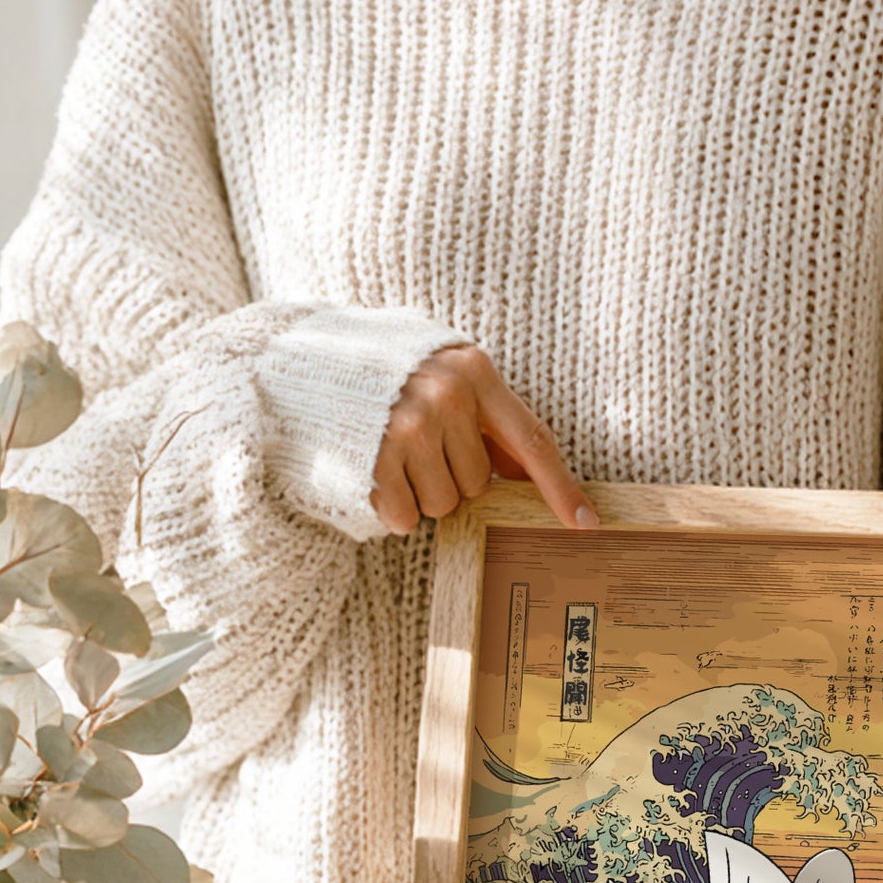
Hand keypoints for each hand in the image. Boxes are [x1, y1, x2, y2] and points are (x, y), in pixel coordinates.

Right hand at [371, 344, 597, 534]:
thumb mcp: (440, 373)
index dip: (561, 487)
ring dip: (420, 494)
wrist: (296, 358)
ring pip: (444, 505)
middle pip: (479, 483)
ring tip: (390, 455)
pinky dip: (392, 508)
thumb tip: (527, 471)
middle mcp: (447, 397)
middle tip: (415, 447)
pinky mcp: (375, 459)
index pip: (532, 440)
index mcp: (474, 371)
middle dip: (451, 477)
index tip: (587, 523)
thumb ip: (485, 416)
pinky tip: (373, 472)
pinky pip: (406, 517)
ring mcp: (409, 428)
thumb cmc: (380, 371)